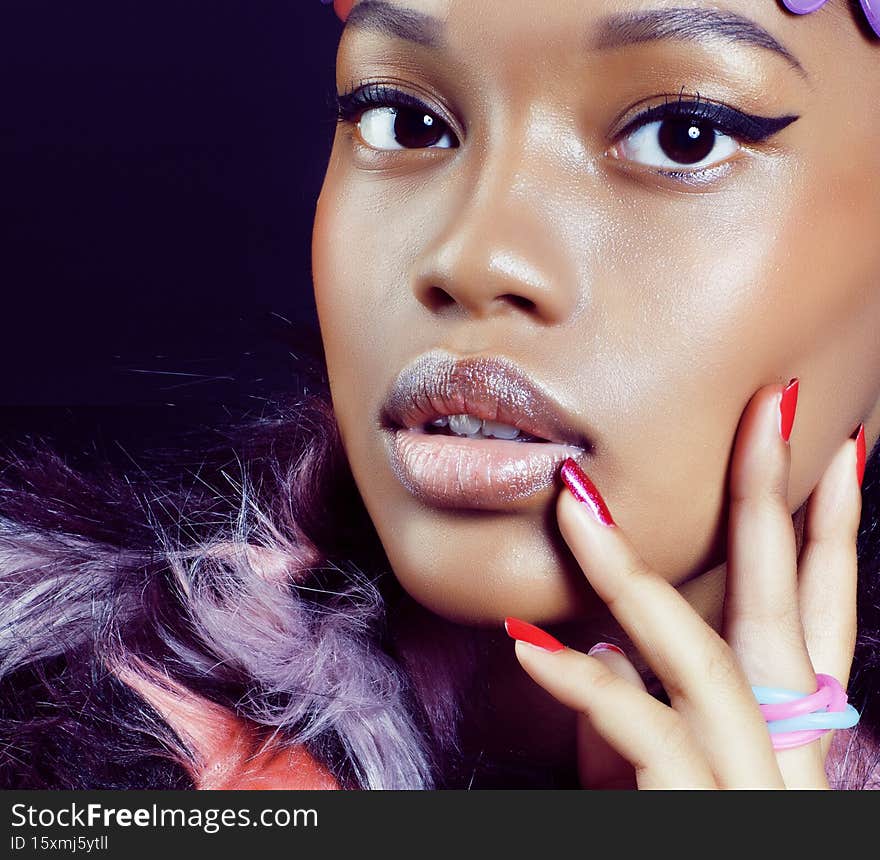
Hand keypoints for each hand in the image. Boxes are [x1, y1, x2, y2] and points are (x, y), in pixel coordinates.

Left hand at [508, 380, 863, 788]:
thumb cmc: (707, 820)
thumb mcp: (691, 770)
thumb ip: (653, 711)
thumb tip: (599, 656)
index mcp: (794, 716)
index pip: (824, 603)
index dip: (838, 524)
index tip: (843, 446)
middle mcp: (789, 733)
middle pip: (790, 597)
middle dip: (776, 495)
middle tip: (774, 404)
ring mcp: (755, 770)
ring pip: (701, 649)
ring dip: (629, 569)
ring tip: (576, 499)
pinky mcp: (709, 804)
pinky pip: (642, 733)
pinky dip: (586, 686)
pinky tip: (531, 646)